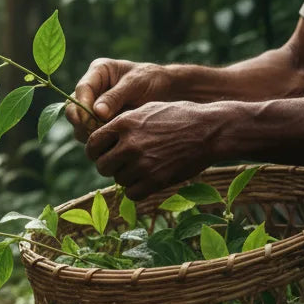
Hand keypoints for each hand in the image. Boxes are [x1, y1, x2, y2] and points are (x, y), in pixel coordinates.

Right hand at [65, 59, 173, 143]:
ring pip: (78, 122)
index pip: (82, 89)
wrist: (166, 91)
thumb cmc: (152, 80)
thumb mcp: (136, 84)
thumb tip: (97, 112)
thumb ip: (116, 97)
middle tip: (94, 133)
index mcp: (98, 72)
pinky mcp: (98, 120)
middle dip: (81, 122)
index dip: (82, 105)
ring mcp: (93, 105)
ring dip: (88, 133)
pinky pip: (90, 131)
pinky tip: (110, 142)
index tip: (90, 120)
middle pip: (73, 107)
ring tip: (106, 138)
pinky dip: (96, 138)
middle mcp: (91, 88)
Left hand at [84, 101, 221, 199]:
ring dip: (126, 177)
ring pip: (118, 180)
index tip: (102, 153)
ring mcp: (142, 164)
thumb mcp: (146, 110)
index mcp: (124, 124)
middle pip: (101, 165)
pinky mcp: (156, 180)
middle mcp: (129, 144)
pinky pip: (132, 194)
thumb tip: (101, 137)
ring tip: (140, 168)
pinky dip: (137, 190)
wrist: (210, 130)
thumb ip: (122, 124)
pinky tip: (146, 180)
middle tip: (121, 163)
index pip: (92, 143)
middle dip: (109, 165)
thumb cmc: (179, 117)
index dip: (95, 151)